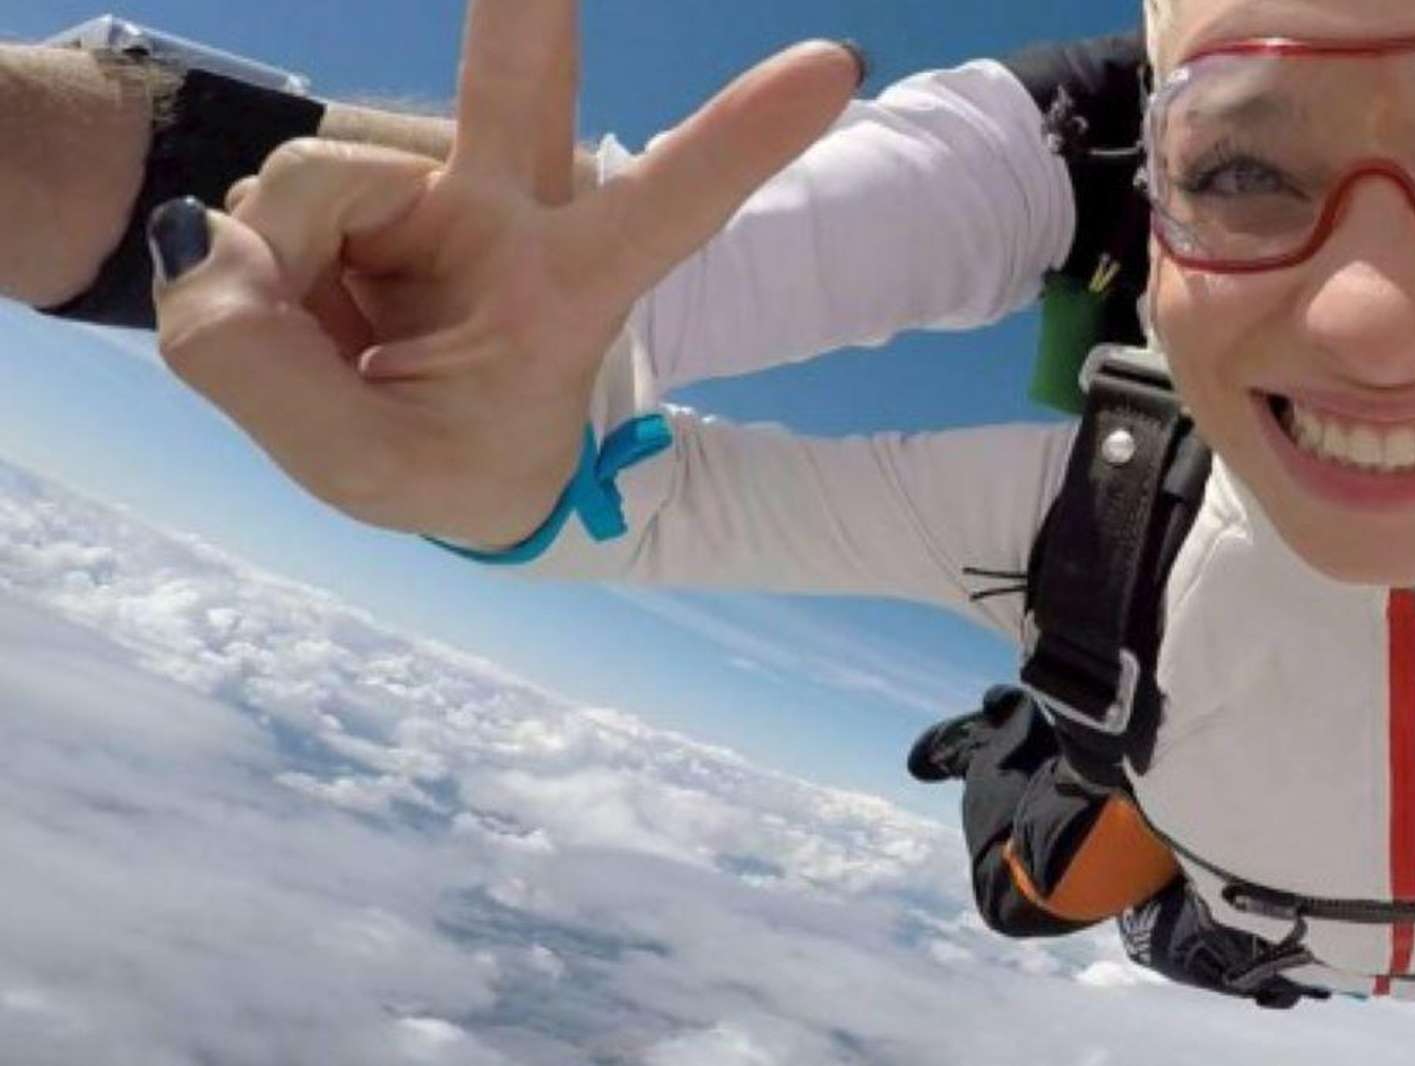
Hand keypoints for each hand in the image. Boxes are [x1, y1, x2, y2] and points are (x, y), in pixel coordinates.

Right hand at [149, 1, 860, 545]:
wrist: (440, 458)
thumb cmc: (459, 464)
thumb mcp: (375, 470)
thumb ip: (271, 376)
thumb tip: (210, 249)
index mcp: (574, 290)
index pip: (667, 210)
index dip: (738, 139)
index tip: (833, 67)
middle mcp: (511, 211)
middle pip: (519, 83)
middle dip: (525, 9)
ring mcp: (431, 187)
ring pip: (309, 182)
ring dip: (275, 272)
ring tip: (333, 347)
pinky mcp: (358, 184)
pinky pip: (260, 204)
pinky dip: (252, 268)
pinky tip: (308, 309)